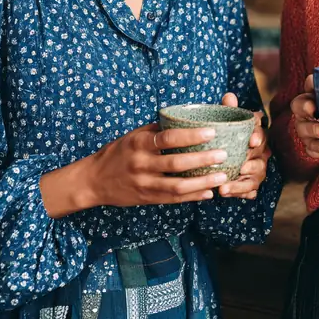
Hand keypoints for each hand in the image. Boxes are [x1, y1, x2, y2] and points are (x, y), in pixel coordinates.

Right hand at [84, 122, 230, 206]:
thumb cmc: (118, 152)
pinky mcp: (147, 199)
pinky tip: (208, 193)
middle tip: (223, 155)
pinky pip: (173, 199)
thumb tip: (185, 120)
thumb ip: (157, 130)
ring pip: (178, 186)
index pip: (168, 138)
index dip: (191, 136)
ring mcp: (144, 184)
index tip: (211, 132)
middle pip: (177, 163)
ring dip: (202, 182)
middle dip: (203, 160)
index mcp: (139, 143)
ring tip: (221, 176)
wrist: (94, 180)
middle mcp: (142, 163)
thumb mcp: (134, 135)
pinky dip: (192, 196)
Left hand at [217, 92, 269, 199]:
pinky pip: (249, 192)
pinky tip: (226, 193)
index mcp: (255, 135)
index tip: (251, 141)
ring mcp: (257, 171)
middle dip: (251, 163)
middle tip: (240, 166)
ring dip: (240, 183)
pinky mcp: (251, 186)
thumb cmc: (227, 136)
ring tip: (224, 187)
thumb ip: (229, 110)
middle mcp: (260, 153)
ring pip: (255, 178)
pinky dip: (238, 193)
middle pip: (260, 158)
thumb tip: (229, 96)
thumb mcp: (226, 122)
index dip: (258, 136)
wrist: (223, 157)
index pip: (261, 133)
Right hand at [290, 74, 318, 160]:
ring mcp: (307, 131)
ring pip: (304, 136)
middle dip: (309, 125)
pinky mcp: (313, 145)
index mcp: (310, 99)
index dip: (304, 104)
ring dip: (315, 142)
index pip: (301, 101)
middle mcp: (305, 115)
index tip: (313, 106)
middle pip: (299, 121)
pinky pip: (311, 151)